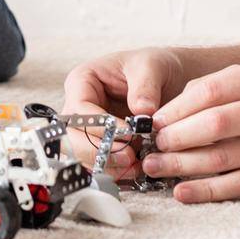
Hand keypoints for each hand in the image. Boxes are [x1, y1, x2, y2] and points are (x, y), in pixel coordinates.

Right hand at [62, 47, 186, 176]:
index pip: (80, 109)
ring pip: (82, 155)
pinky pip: (98, 164)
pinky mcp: (101, 145)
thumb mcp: (150, 66)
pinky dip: (114, 171)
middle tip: (128, 156)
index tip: (129, 133)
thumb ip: (145, 86)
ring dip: (107, 164)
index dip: (100, 125)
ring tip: (135, 164)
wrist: (167, 80)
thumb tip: (142, 110)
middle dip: (98, 150)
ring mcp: (88, 129)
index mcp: (82, 82)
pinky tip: (134, 170)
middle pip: (72, 137)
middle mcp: (79, 107)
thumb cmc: (151, 67)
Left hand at [147, 59, 239, 202]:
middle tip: (154, 145)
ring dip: (182, 165)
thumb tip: (171, 110)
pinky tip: (183, 192)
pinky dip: (207, 191)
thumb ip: (221, 85)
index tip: (156, 121)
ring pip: (222, 158)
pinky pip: (238, 185)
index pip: (211, 91)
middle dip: (177, 137)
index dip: (177, 108)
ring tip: (156, 167)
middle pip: (215, 125)